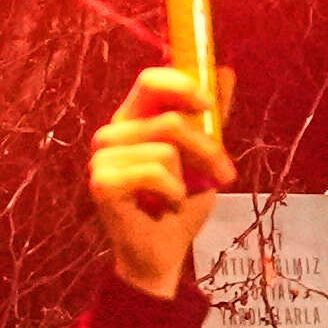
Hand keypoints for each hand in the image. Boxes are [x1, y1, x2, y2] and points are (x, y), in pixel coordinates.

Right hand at [87, 62, 227, 301]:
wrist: (162, 255)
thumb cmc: (179, 205)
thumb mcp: (203, 157)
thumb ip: (211, 117)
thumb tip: (226, 71)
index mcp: (131, 120)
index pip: (150, 81)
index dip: (182, 86)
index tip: (208, 106)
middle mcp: (111, 134)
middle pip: (170, 120)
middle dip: (206, 149)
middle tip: (224, 174)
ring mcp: (102, 159)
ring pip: (167, 149)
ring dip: (188, 178)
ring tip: (180, 197)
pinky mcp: (103, 183)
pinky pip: (155, 172)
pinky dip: (174, 193)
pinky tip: (166, 206)